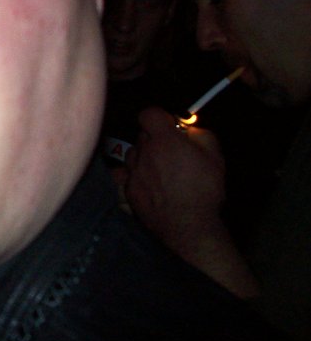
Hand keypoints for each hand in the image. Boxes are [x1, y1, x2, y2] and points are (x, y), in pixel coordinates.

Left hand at [118, 106, 225, 254]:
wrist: (188, 226)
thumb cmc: (204, 190)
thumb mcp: (214, 156)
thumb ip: (201, 134)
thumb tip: (189, 128)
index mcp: (163, 140)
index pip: (148, 114)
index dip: (159, 117)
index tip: (170, 126)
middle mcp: (143, 153)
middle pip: (142, 135)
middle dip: (155, 139)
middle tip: (172, 152)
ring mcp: (133, 172)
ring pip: (133, 154)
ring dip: (144, 156)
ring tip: (161, 170)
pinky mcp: (128, 190)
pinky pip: (126, 175)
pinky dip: (136, 175)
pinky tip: (150, 184)